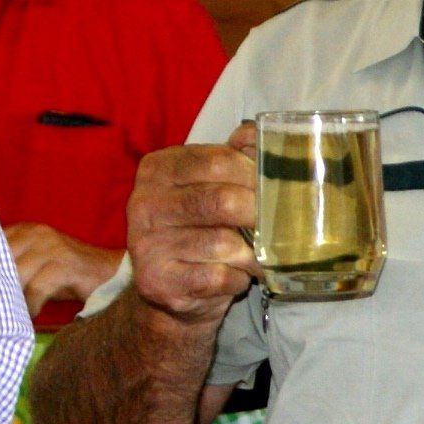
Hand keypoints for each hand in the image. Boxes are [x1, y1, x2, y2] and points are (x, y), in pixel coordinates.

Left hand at [3, 222, 124, 316]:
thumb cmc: (67, 275)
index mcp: (25, 229)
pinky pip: (37, 288)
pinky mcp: (64, 264)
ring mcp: (52, 247)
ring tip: (12, 314)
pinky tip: (33, 315)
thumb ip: (10, 264)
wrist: (109, 274)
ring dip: (13, 299)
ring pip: (17, 275)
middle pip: (0, 260)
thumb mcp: (34, 263)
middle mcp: (36, 233)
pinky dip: (32, 305)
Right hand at [126, 123, 257, 326]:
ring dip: (252, 254)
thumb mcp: (208, 184)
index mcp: (158, 169)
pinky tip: (235, 276)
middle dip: (258, 215)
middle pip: (222, 201)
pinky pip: (218, 277)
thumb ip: (233, 157)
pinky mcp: (159, 282)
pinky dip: (237, 278)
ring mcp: (148, 245)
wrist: (168, 287)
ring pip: (224, 244)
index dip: (254, 175)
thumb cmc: (198, 228)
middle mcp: (145, 204)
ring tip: (258, 256)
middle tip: (278, 225)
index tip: (273, 188)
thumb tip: (257, 135)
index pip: (217, 160)